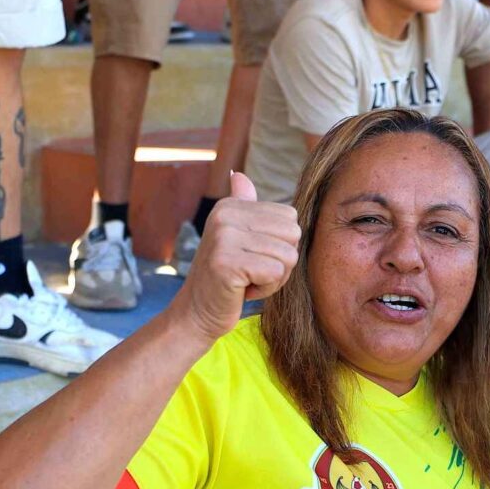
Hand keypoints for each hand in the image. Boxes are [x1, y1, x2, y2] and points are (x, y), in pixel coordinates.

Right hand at [171, 172, 300, 344]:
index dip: (281, 244)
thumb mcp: (234, 237)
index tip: (253, 257)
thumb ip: (243, 206)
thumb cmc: (225, 278)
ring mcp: (224, 238)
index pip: (290, 217)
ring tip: (246, 281)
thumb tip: (239, 175)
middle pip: (293, 234)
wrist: (196, 313)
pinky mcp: (227, 263)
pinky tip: (242, 290)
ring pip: (288, 256)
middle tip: (252, 272)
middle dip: (281, 261)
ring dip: (274, 278)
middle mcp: (225, 216)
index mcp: (230, 206)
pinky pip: (276, 273)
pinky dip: (266, 289)